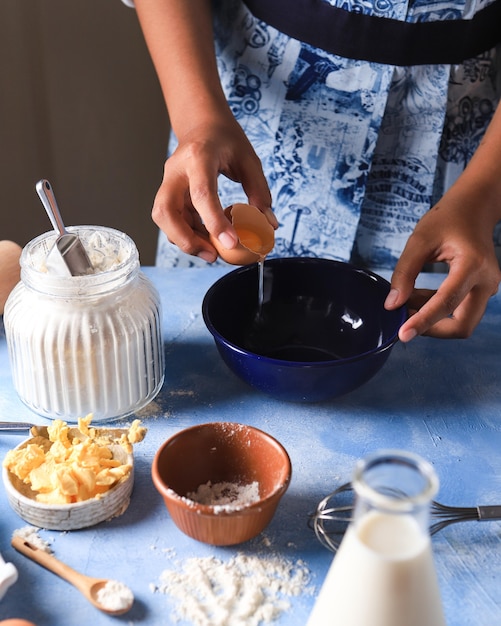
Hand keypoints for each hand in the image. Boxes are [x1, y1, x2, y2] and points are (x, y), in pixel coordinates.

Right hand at [151, 118, 276, 262]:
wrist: (202, 126)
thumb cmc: (226, 140)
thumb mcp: (249, 159)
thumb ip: (259, 191)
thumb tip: (269, 224)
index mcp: (199, 156)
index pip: (202, 193)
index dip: (215, 221)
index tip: (232, 242)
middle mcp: (176, 170)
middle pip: (165, 211)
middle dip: (185, 239)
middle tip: (211, 255)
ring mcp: (168, 183)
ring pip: (164, 220)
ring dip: (185, 241)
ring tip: (212, 253)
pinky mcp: (169, 195)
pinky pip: (172, 221)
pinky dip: (187, 235)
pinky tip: (207, 241)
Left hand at [384, 195, 500, 340]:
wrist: (474, 208)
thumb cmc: (447, 219)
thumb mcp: (419, 240)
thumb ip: (405, 272)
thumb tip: (392, 305)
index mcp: (473, 265)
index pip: (446, 303)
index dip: (423, 322)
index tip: (403, 335)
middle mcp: (487, 281)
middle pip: (462, 325)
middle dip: (431, 329)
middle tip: (403, 318)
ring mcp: (488, 288)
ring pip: (462, 322)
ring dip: (433, 319)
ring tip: (408, 300)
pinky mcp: (482, 291)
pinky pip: (460, 312)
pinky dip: (438, 311)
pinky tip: (418, 297)